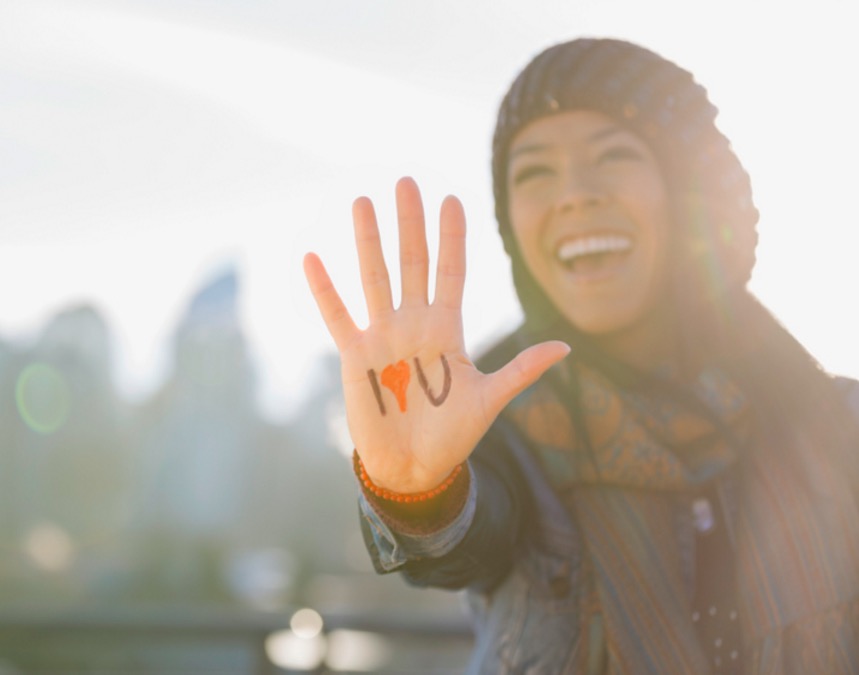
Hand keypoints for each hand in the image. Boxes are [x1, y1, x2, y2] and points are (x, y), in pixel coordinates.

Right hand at [303, 177, 568, 492]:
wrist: (413, 469)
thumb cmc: (452, 436)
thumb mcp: (490, 399)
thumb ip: (522, 370)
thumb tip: (565, 346)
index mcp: (447, 329)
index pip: (451, 271)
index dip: (452, 237)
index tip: (452, 200)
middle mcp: (414, 324)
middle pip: (412, 263)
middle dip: (410, 224)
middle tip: (407, 182)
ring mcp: (383, 336)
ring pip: (374, 278)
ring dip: (368, 241)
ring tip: (363, 202)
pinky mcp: (355, 356)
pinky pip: (337, 316)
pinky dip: (324, 290)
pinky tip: (312, 258)